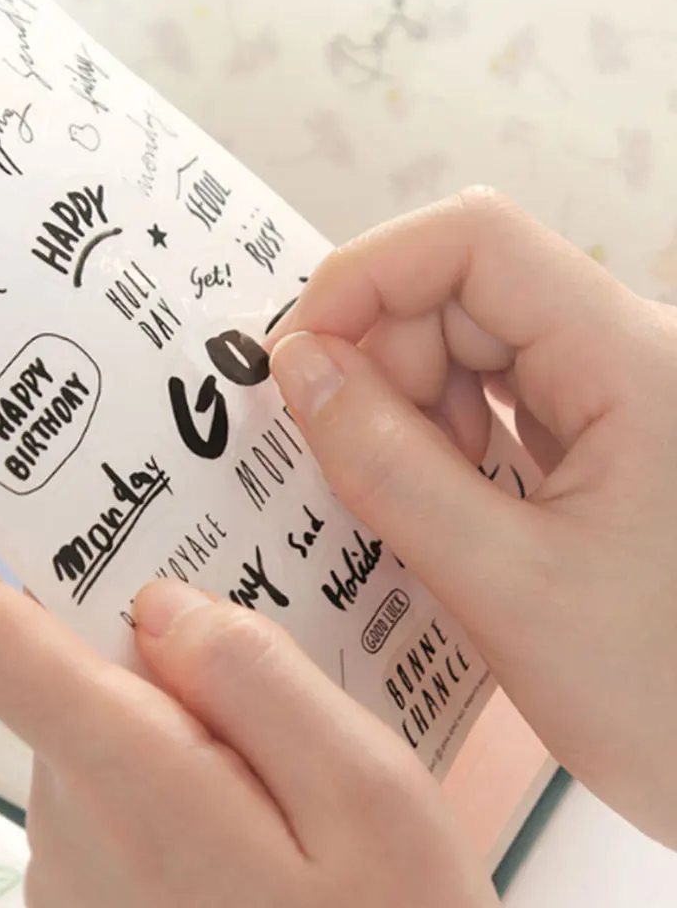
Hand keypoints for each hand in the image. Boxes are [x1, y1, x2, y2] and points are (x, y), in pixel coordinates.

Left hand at [0, 376, 497, 907]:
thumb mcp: (371, 800)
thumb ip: (260, 676)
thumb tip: (161, 603)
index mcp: (130, 777)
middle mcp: (70, 814)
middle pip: (53, 642)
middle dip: (108, 581)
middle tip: (215, 550)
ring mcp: (76, 854)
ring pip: (99, 698)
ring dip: (165, 670)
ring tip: (281, 695)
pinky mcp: (99, 872)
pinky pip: (119, 750)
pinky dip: (173, 724)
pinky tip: (262, 757)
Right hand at [268, 187, 676, 847]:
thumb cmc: (672, 698)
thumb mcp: (507, 589)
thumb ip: (388, 469)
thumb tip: (298, 365)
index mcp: (635, 364)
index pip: (474, 240)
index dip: (366, 276)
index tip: (298, 359)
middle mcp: (632, 352)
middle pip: (463, 287)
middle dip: (384, 358)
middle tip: (358, 458)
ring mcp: (618, 390)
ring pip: (471, 337)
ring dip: (409, 399)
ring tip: (411, 493)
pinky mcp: (601, 429)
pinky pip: (493, 391)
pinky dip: (440, 431)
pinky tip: (438, 494)